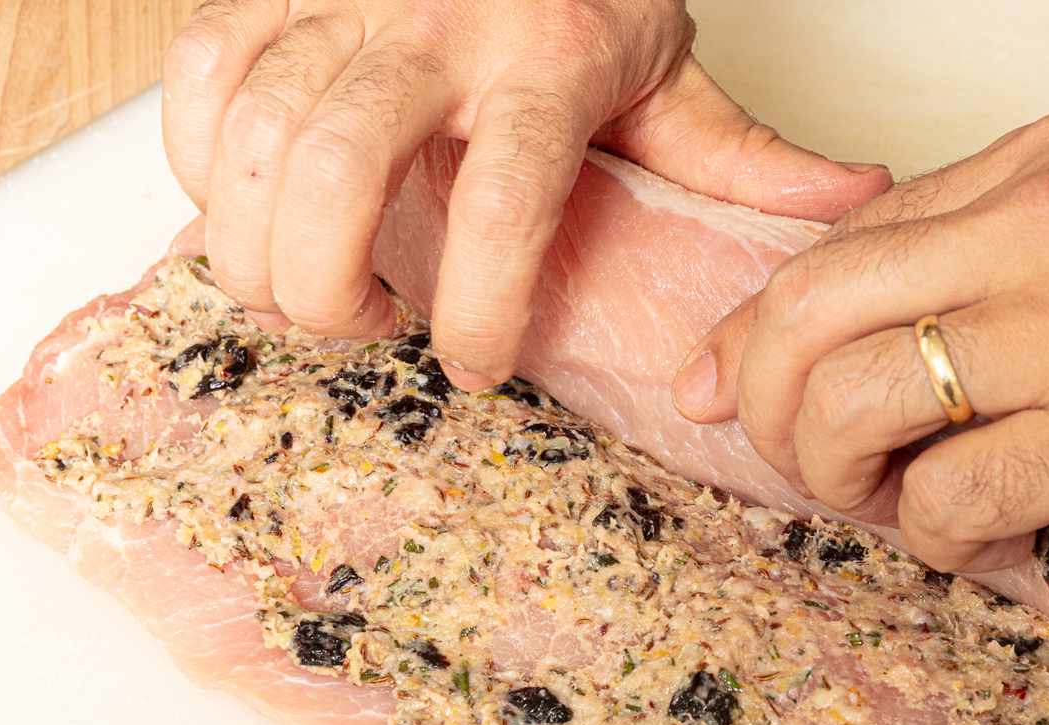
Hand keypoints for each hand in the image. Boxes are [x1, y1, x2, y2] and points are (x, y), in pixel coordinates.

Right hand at [162, 0, 890, 383]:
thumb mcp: (670, 68)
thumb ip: (740, 152)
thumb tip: (848, 202)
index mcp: (548, 60)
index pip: (505, 206)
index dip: (481, 310)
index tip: (476, 366)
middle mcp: (435, 21)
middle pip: (334, 173)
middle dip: (327, 292)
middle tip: (369, 328)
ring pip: (251, 138)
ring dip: (259, 249)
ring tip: (311, 290)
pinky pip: (199, 81)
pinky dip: (204, 164)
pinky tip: (251, 206)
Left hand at [673, 107, 1048, 572]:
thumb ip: (1020, 231)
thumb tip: (912, 292)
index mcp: (1042, 170)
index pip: (841, 245)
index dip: (757, 325)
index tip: (725, 376)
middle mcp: (1042, 233)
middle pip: (811, 315)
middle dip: (763, 402)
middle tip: (788, 455)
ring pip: (855, 407)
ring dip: (836, 478)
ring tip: (881, 503)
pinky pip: (952, 500)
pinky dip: (933, 539)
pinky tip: (970, 543)